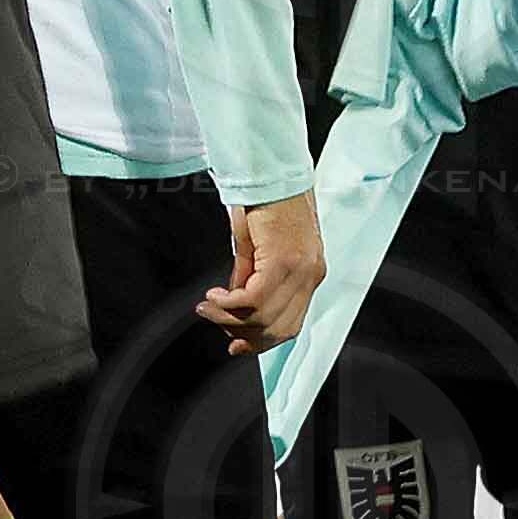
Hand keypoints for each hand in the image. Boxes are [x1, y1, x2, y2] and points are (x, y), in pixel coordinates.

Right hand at [199, 190, 324, 352]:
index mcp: (310, 274)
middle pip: (277, 327)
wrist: (273, 171)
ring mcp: (300, 270)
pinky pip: (253, 299)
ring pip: (263, 317)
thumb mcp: (258, 247)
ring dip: (228, 317)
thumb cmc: (266, 202)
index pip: (291, 325)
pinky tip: (214, 295)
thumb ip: (251, 278)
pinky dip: (229, 303)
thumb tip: (236, 303)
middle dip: (241, 333)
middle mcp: (310, 276)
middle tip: (213, 319)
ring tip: (207, 306)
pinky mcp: (284, 260)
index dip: (262, 343)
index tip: (236, 347)